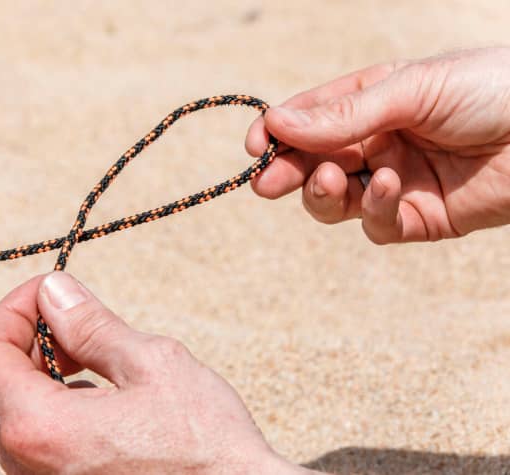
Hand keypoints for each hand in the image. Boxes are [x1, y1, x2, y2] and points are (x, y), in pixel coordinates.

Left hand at [0, 272, 315, 473]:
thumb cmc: (205, 445)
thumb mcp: (152, 365)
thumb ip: (91, 326)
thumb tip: (54, 292)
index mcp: (40, 429)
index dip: (13, 308)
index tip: (50, 291)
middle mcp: (25, 466)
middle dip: (13, 342)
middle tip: (61, 325)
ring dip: (28, 372)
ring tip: (86, 358)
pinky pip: (25, 440)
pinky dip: (43, 404)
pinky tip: (94, 394)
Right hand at [245, 47, 509, 242]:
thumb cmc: (490, 90)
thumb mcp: (410, 90)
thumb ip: (344, 115)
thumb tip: (276, 123)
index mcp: (372, 102)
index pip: (310, 119)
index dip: (278, 132)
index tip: (257, 144)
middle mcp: (377, 143)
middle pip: (313, 165)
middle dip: (288, 173)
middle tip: (267, 182)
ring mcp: (395, 182)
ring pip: (336, 201)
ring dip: (324, 194)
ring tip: (333, 179)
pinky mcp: (418, 218)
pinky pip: (378, 224)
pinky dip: (375, 209)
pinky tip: (390, 186)